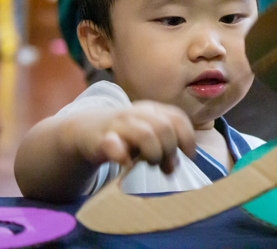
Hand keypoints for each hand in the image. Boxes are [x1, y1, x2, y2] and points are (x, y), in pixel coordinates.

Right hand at [75, 102, 195, 173]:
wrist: (86, 131)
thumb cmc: (124, 136)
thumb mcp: (147, 136)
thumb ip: (164, 147)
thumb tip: (174, 166)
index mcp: (152, 110)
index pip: (177, 118)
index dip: (188, 138)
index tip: (189, 156)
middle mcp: (137, 114)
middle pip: (164, 127)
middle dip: (170, 150)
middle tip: (166, 166)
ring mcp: (119, 124)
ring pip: (145, 134)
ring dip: (153, 153)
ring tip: (150, 164)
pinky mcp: (101, 139)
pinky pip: (113, 145)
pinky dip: (123, 156)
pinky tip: (127, 164)